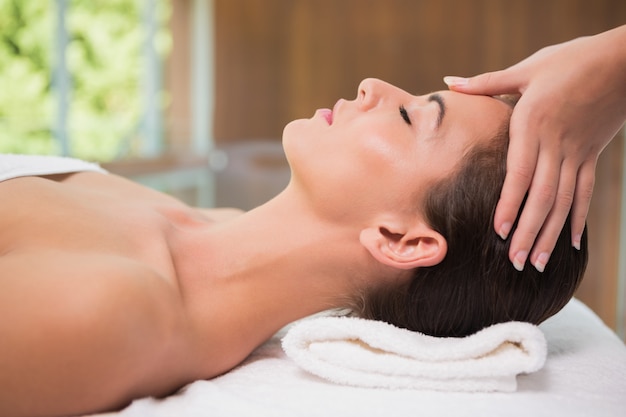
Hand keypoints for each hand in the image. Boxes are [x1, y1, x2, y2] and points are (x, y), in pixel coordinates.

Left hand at [444, 25, 625, 271]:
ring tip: (537, 263)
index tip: (499, 231)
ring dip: (550, 233)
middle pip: (542, 196)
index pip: (520, 173)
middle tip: (516, 263)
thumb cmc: (571, 59)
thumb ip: (486, 82)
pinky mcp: (593, 156)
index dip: (510, 204)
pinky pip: (586, 192)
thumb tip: (448, 82)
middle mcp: (556, 144)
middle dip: (528, 231)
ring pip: (564, 201)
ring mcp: (578, 153)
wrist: (625, 60)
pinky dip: (579, 218)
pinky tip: (572, 243)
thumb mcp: (528, 68)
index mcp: (534, 124)